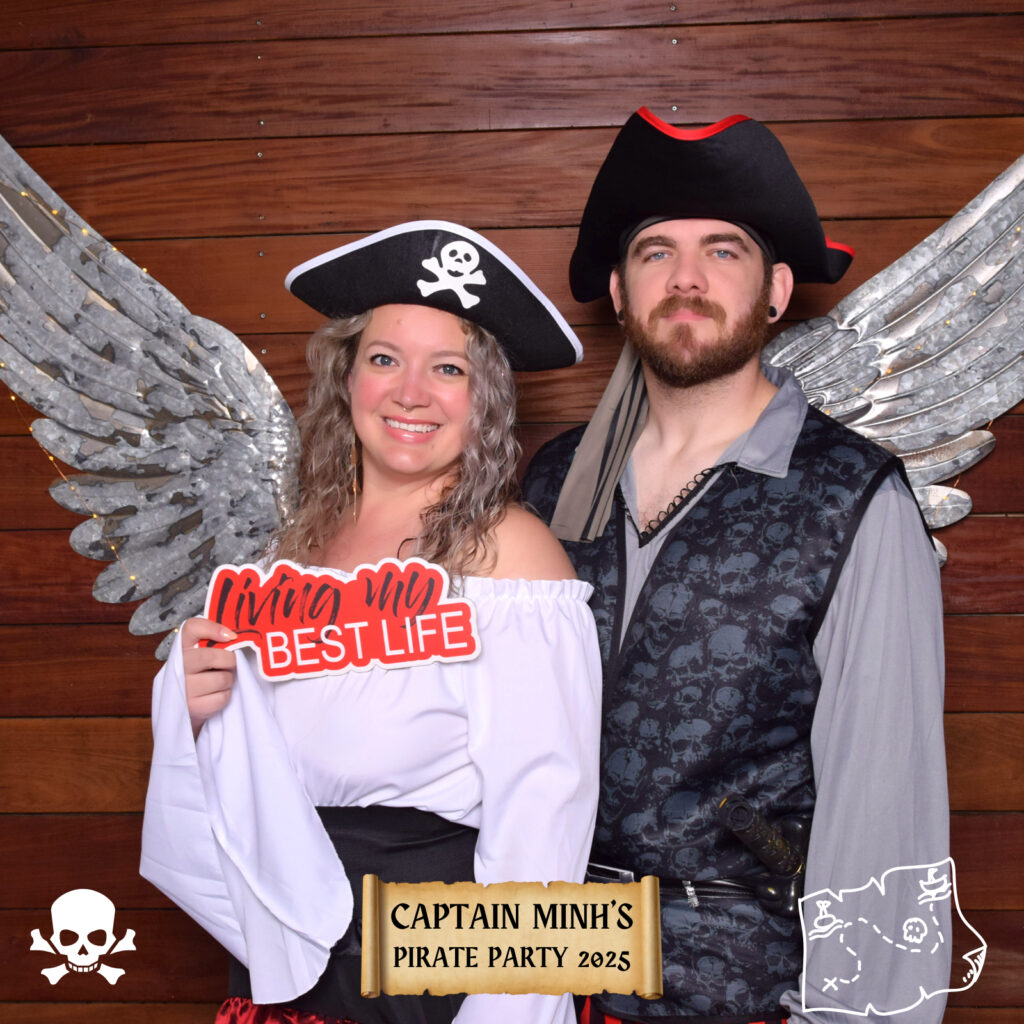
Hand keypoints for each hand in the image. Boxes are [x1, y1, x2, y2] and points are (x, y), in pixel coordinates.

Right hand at [180, 617, 238, 736]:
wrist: (183, 709)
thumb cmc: (198, 675)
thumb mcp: (200, 655)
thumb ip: (212, 640)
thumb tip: (232, 635)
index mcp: (180, 649)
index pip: (192, 628)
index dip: (212, 628)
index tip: (231, 636)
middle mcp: (177, 667)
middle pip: (210, 656)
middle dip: (229, 660)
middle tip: (230, 664)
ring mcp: (183, 689)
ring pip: (222, 679)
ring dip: (228, 680)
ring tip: (220, 681)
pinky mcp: (193, 708)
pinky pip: (222, 697)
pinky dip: (225, 696)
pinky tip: (216, 694)